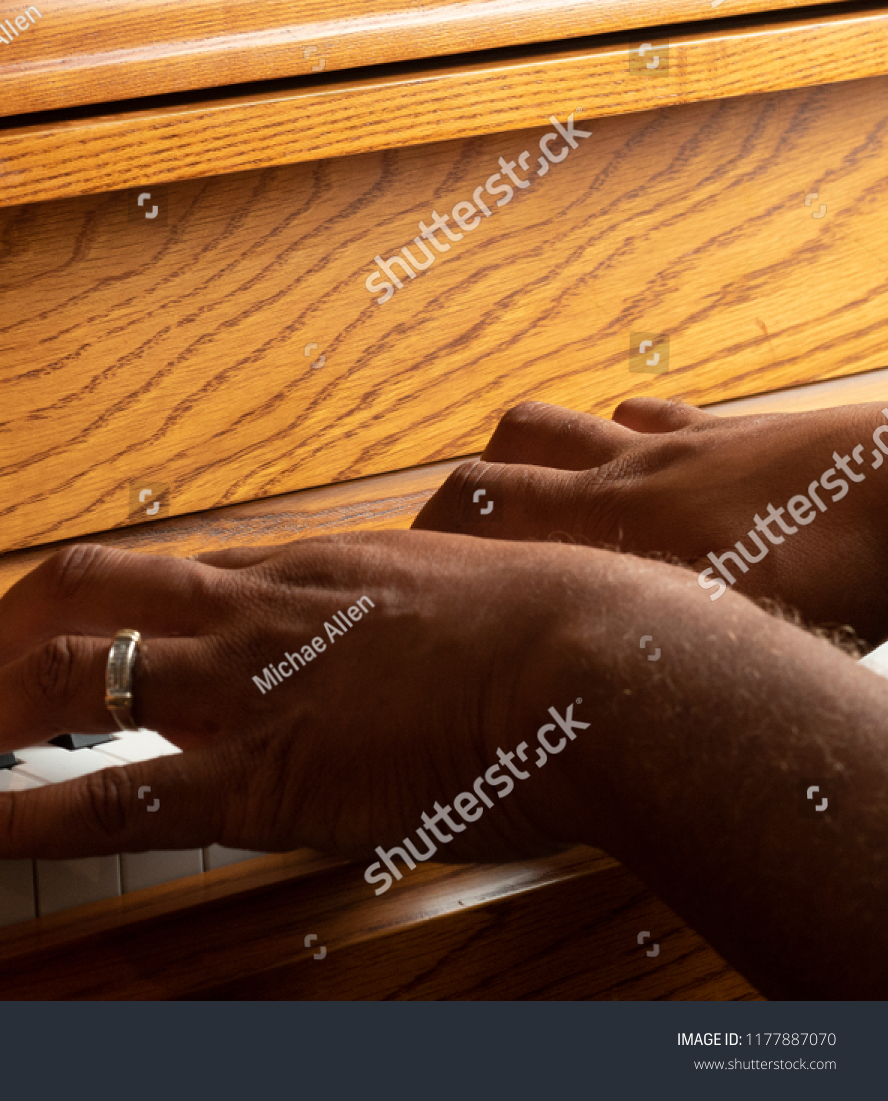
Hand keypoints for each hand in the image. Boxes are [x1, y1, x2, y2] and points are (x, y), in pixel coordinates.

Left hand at [0, 535, 656, 864]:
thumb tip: (399, 618)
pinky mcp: (265, 778)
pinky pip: (110, 793)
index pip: (146, 572)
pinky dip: (13, 810)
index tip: (22, 629)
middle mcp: (249, 610)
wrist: (603, 659)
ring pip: (68, 678)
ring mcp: (247, 689)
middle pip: (78, 595)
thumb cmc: (559, 620)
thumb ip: (401, 602)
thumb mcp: (462, 587)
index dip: (65, 599)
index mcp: (297, 568)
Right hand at [412, 399, 887, 642]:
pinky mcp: (730, 433)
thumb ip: (629, 669)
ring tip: (528, 491)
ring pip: (565, 425)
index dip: (427, 538)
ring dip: (531, 452)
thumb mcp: (708, 646)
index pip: (473, 510)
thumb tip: (562, 734)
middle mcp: (621, 478)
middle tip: (454, 538)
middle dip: (461, 494)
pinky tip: (638, 455)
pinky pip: (654, 415)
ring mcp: (674, 448)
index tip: (407, 574)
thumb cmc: (822, 576)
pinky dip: (629, 433)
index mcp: (602, 530)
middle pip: (502, 458)